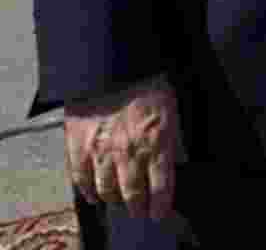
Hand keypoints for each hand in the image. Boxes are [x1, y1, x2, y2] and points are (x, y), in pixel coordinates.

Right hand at [64, 74, 178, 221]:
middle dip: (138, 208)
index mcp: (156, 140)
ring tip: (119, 200)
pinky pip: (82, 179)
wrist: (113, 64)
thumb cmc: (148, 82)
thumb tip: (173, 160)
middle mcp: (129, 150)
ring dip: (115, 199)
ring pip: (107, 191)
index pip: (161, 187)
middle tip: (140, 211)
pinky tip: (95, 193)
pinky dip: (88, 191)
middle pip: (132, 195)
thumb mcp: (171, 108)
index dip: (161, 206)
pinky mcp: (79, 146)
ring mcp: (101, 150)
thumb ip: (170, 137)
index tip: (160, 214)